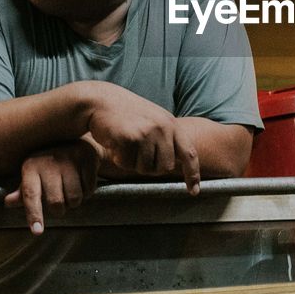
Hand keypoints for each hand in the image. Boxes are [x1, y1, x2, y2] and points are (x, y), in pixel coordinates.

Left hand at [4, 142, 98, 233]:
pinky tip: (83, 182)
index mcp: (31, 167)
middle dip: (60, 209)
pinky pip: (89, 188)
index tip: (37, 231)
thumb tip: (8, 203)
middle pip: (56, 203)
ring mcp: (69, 158)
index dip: (34, 214)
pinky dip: (88, 191)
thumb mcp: (33, 176)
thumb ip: (23, 193)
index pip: (30, 195)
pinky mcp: (86, 158)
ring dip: (75, 201)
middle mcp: (48, 162)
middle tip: (60, 202)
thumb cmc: (49, 165)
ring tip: (72, 190)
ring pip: (75, 198)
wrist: (75, 141)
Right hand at [84, 84, 201, 193]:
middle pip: (164, 168)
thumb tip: (174, 164)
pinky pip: (128, 164)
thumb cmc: (125, 114)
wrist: (100, 101)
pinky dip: (120, 160)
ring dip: (133, 163)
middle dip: (150, 167)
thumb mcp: (153, 120)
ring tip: (125, 146)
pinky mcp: (130, 138)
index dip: (192, 174)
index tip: (194, 192)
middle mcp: (163, 128)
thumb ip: (166, 138)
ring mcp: (147, 132)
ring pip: (145, 169)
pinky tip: (115, 144)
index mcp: (171, 124)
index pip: (189, 153)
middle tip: (136, 154)